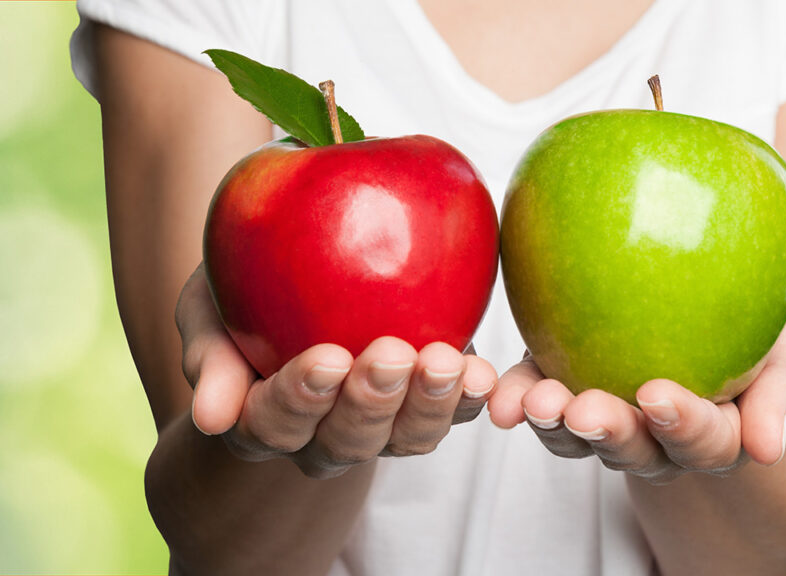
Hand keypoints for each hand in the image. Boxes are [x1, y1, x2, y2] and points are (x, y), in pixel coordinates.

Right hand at [175, 263, 498, 477]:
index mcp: (262, 418)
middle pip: (346, 440)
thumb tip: (210, 416)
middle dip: (370, 402)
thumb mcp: (208, 308)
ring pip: (406, 438)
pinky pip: (452, 412)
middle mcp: (321, 436)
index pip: (272, 423)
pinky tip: (481, 372)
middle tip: (390, 355)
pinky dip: (469, 395)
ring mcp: (380, 426)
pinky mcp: (426, 404)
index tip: (325, 358)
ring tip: (445, 362)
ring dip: (428, 404)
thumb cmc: (241, 292)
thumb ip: (209, 353)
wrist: (299, 279)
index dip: (298, 399)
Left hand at [487, 281, 785, 483]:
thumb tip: (767, 450)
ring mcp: (609, 410)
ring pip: (578, 436)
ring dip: (553, 424)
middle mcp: (659, 435)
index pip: (705, 441)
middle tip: (582, 410)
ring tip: (531, 402)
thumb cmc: (773, 310)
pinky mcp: (566, 379)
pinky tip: (498, 390)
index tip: (657, 393)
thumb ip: (785, 387)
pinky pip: (538, 396)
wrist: (723, 275)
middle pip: (635, 450)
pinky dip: (517, 395)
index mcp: (718, 431)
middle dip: (608, 433)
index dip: (682, 426)